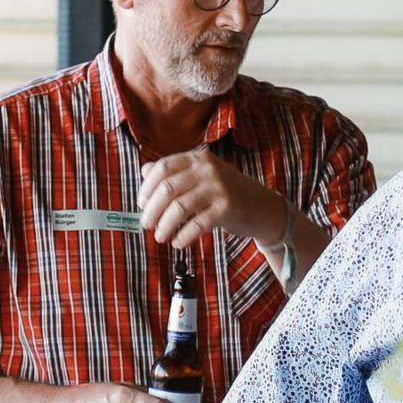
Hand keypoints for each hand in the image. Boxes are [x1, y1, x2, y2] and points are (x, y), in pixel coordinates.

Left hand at [139, 151, 286, 250]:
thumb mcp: (201, 176)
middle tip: (146, 224)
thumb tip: (144, 171)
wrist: (262, 207)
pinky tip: (178, 243)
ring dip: (164, 226)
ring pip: (179, 208)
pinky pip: (196, 224)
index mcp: (198, 158)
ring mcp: (218, 188)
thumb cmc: (226, 193)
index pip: (162, 167)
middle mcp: (207, 169)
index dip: (147, 188)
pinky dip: (183, 236)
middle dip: (152, 209)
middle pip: (167, 188)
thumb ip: (175, 172)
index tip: (141, 204)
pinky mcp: (226, 208)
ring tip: (160, 237)